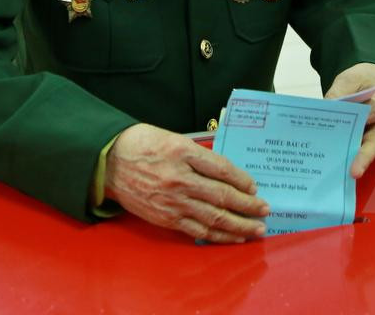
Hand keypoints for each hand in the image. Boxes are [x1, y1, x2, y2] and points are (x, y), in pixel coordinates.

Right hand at [105, 123, 269, 243]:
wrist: (109, 162)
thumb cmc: (142, 145)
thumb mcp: (173, 138)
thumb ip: (198, 154)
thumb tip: (225, 170)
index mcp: (183, 153)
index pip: (222, 169)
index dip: (242, 180)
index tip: (255, 186)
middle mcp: (180, 179)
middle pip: (223, 196)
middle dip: (248, 205)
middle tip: (265, 210)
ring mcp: (173, 201)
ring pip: (214, 217)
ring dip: (239, 225)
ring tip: (257, 229)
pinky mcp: (166, 218)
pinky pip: (197, 230)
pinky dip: (218, 235)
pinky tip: (232, 237)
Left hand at [325, 63, 374, 177]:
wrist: (369, 84)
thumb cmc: (363, 81)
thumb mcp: (350, 79)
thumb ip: (340, 92)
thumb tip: (326, 109)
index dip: (362, 119)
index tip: (347, 122)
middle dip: (363, 157)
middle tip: (354, 172)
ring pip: (365, 150)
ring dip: (351, 159)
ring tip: (337, 171)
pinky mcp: (368, 141)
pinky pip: (357, 149)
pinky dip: (345, 154)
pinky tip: (330, 160)